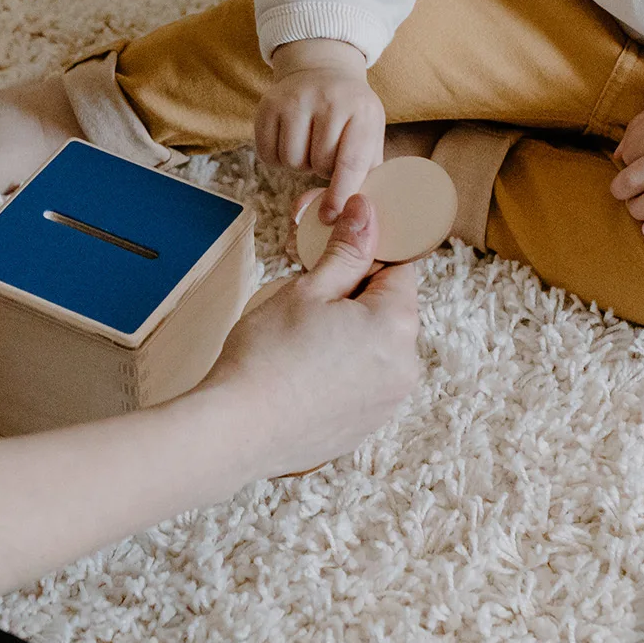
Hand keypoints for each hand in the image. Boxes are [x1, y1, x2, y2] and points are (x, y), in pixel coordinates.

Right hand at [201, 194, 420, 474]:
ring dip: (351, 339)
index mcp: (398, 323)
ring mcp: (390, 400)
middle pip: (390, 312)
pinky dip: (342, 375)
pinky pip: (364, 384)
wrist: (236, 431)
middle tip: (307, 309)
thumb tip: (367, 211)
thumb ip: (346, 250)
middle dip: (356, 302)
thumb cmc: (266, 355)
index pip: (399, 271)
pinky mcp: (369, 425)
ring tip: (301, 347)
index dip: (365, 261)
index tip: (334, 265)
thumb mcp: (307, 289)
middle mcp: (407, 364)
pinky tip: (303, 378)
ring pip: (377, 350)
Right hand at [257, 38, 385, 221]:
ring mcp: (296, 100)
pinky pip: (266, 153)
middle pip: (318, 164)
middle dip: (322, 170)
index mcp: (363, 112)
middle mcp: (330, 101)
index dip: (341, 193)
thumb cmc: (351, 113)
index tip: (332, 216)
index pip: (351, 162)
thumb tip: (355, 211)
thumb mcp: (371, 132)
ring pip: (291, 161)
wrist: (322, 70)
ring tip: (309, 147)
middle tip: (326, 155)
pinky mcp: (268, 104)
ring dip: (299, 165)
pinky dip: (277, 158)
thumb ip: (368, 168)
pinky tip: (290, 143)